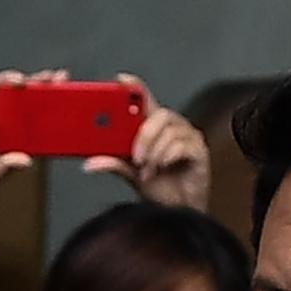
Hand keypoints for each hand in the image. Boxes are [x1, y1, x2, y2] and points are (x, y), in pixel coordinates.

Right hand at [0, 69, 66, 197]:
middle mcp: (7, 120)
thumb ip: (8, 167)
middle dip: (44, 85)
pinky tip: (7, 82)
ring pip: (8, 88)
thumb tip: (25, 160)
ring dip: (22, 80)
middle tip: (58, 78)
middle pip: (28, 96)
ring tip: (32, 80)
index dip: (57, 105)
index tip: (75, 97)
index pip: (41, 115)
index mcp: (19, 136)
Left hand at [83, 76, 210, 210]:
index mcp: (153, 128)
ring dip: (154, 152)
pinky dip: (167, 158)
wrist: (178, 210)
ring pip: (170, 131)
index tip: (121, 80)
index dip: (135, 87)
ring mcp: (188, 137)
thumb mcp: (130, 174)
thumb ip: (113, 164)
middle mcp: (172, 127)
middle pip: (159, 114)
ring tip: (147, 169)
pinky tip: (161, 168)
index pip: (145, 101)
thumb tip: (90, 163)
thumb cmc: (159, 186)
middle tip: (134, 156)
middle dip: (143, 136)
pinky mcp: (200, 150)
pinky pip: (183, 145)